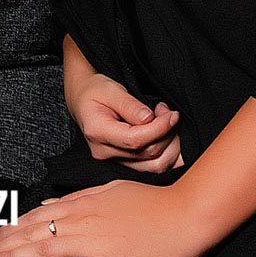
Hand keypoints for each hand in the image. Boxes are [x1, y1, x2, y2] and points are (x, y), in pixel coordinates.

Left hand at [0, 179, 208, 256]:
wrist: (185, 215)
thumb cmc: (153, 204)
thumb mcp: (112, 190)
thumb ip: (83, 197)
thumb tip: (56, 203)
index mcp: (83, 203)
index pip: (37, 216)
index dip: (12, 227)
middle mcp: (82, 220)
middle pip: (32, 233)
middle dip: (1, 246)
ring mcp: (93, 242)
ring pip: (42, 250)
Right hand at [67, 72, 183, 172]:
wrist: (83, 100)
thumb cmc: (96, 91)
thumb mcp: (111, 89)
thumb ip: (130, 105)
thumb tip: (150, 119)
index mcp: (97, 132)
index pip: (134, 140)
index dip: (159, 129)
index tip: (173, 115)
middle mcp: (104, 152)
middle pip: (147, 154)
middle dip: (167, 133)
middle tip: (168, 112)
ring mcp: (114, 161)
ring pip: (154, 165)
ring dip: (170, 145)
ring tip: (166, 122)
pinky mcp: (124, 163)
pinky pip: (152, 167)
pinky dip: (167, 154)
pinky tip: (167, 136)